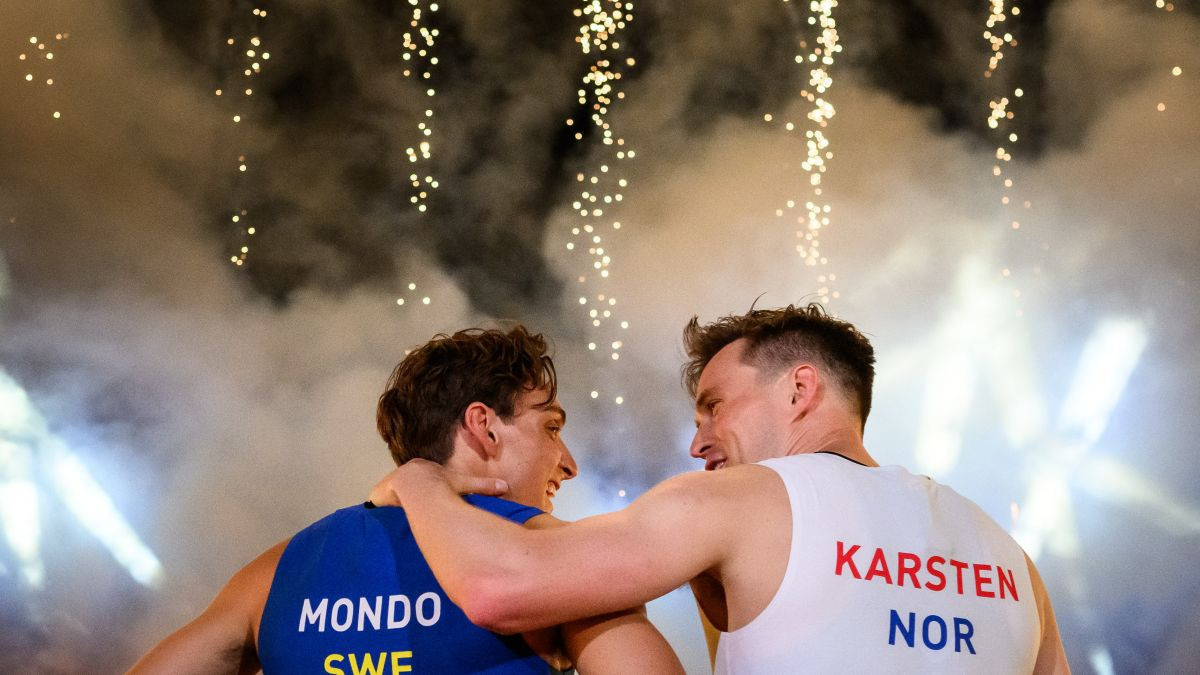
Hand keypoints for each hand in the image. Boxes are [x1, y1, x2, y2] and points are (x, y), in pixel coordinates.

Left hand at [368, 459, 508, 506]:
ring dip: (393, 503)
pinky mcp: (379, 493)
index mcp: (424, 469)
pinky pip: (378, 501)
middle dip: (406, 497)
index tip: (427, 499)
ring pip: (390, 494)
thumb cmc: (443, 484)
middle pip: (404, 486)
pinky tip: (382, 517)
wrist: (419, 484)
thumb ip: (485, 486)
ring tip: (396, 516)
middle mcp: (406, 472)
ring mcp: (391, 482)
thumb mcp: (466, 484)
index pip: (424, 479)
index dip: (425, 489)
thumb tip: (507, 487)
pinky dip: (380, 508)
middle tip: (410, 510)